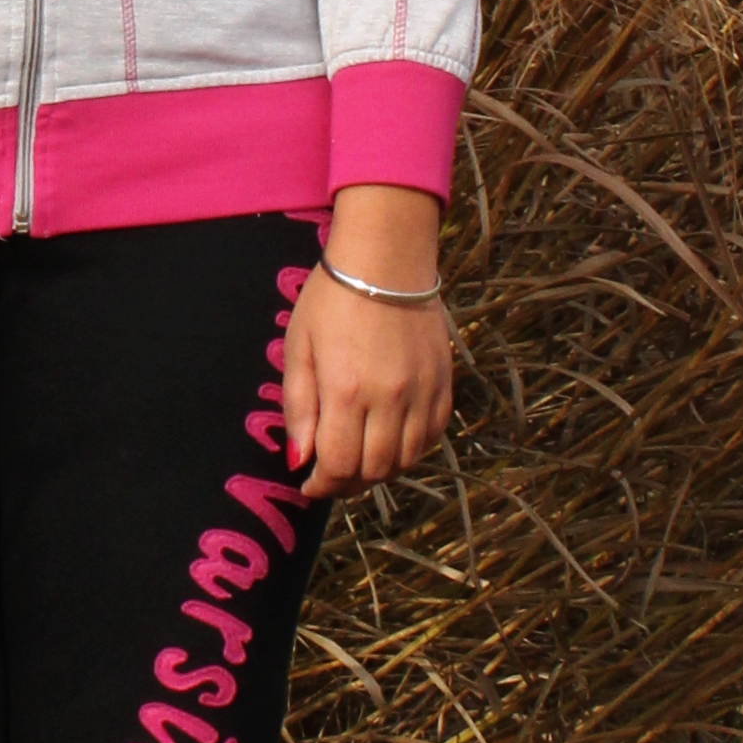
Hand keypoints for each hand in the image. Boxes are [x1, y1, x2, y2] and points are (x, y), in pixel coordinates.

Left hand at [277, 185, 453, 496]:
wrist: (386, 257)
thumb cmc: (331, 298)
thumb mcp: (299, 347)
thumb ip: (299, 407)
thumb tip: (300, 460)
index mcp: (346, 390)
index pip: (338, 465)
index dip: (322, 485)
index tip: (310, 483)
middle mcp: (389, 398)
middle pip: (373, 470)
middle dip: (348, 483)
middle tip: (332, 474)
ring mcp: (422, 392)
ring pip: (405, 460)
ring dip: (379, 470)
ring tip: (359, 458)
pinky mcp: (443, 383)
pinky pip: (432, 436)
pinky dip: (411, 449)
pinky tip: (391, 438)